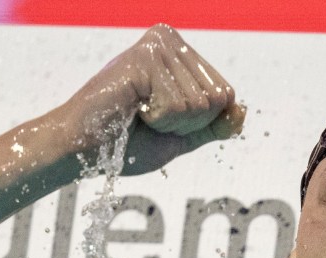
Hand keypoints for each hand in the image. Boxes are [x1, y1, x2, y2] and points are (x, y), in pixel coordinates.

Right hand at [61, 24, 245, 175]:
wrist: (83, 149)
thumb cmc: (124, 142)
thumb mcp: (181, 136)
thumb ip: (214, 125)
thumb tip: (242, 110)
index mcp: (181, 53)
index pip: (224, 95)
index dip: (196, 123)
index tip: (159, 119)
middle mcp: (170, 40)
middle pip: (217, 98)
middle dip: (185, 123)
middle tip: (147, 117)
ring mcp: (158, 45)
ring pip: (199, 104)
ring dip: (169, 123)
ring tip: (137, 112)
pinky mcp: (145, 57)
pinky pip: (178, 105)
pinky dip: (157, 119)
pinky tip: (132, 108)